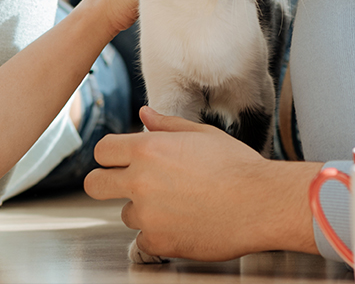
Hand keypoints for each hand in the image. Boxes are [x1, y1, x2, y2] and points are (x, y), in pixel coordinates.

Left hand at [84, 106, 319, 260]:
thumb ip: (166, 125)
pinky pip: (144, 239)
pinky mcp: (158, 242)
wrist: (260, 202)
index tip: (120, 160)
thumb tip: (144, 114)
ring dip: (142, 210)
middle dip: (105, 182)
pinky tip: (183, 223)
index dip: (110, 155)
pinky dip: (159, 234)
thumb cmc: (236, 165)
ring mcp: (147, 214)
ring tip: (176, 204)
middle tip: (124, 185)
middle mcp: (140, 180)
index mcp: (148, 148)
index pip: (102, 150)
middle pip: (94, 183)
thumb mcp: (201, 134)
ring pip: (125, 214)